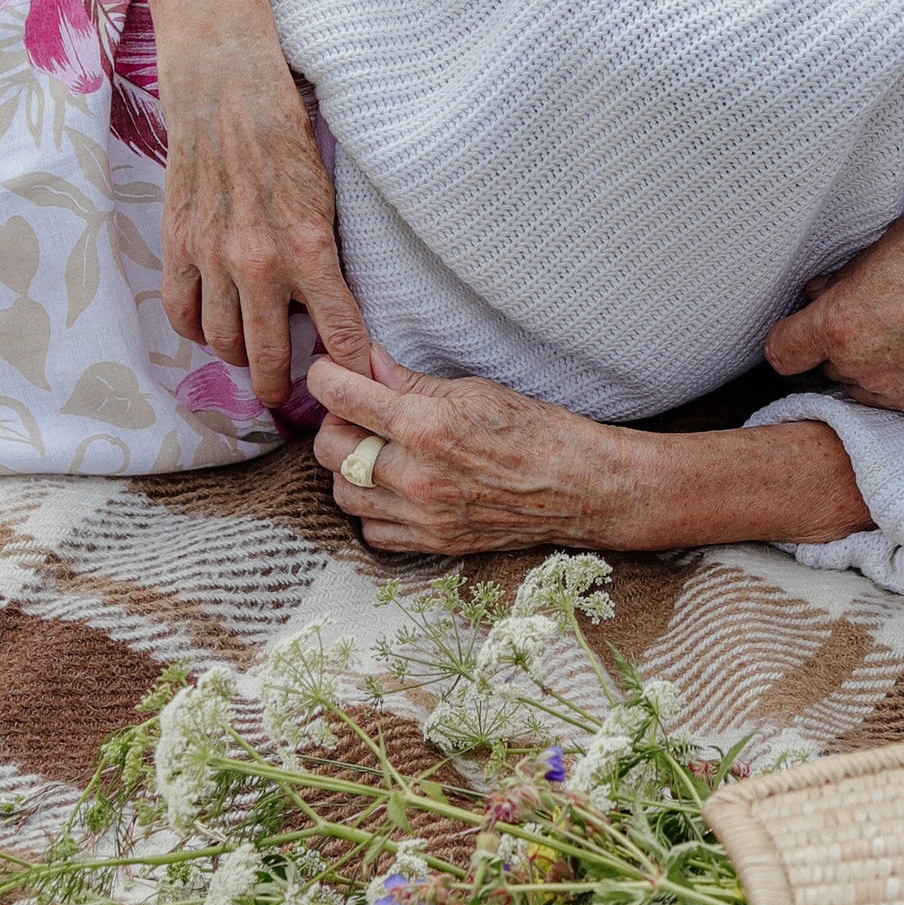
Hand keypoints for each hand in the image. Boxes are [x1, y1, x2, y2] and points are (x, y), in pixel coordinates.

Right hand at [134, 0, 370, 404]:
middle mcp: (260, 262)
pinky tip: (210, 330)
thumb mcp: (326, 196)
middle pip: (267, 353)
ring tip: (249, 362)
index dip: (350, 364)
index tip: (355, 383)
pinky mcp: (178, 245)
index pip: (339, 328)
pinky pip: (182, 310)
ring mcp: (213, 257)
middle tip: (286, 396)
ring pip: (221, 340)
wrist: (228, 94)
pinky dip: (195, 330)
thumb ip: (326, 253)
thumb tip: (332, 303)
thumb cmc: (287, 138)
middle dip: (279, 383)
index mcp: (310, 247)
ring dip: (237, 358)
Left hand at [308, 348, 658, 556]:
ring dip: (346, 468)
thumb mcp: (475, 390)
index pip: (345, 399)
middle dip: (332, 423)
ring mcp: (423, 515)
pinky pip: (372, 532)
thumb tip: (368, 361)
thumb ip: (412, 382)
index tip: (326, 370)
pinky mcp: (433, 542)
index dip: (324, 377)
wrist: (579, 486)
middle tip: (353, 410)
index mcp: (428, 426)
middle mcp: (418, 476)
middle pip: (329, 450)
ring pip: (343, 494)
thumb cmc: (535, 430)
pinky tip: (391, 487)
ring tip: (372, 449)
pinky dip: (371, 509)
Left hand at [764, 203, 903, 423]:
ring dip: (878, 368)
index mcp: (843, 327)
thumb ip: (847, 276)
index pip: (782, 353)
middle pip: (828, 370)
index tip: (806, 325)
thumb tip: (822, 290)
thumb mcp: (893, 242)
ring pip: (869, 390)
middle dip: (842, 345)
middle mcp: (868, 372)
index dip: (792, 335)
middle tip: (876, 315)